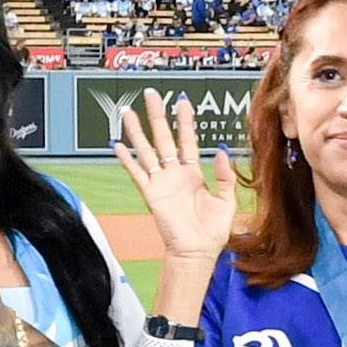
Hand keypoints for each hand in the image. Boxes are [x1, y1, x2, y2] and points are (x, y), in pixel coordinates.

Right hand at [113, 89, 240, 287]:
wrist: (198, 251)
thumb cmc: (213, 231)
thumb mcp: (227, 200)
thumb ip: (225, 175)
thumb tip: (223, 152)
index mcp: (194, 173)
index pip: (187, 140)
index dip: (185, 121)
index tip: (182, 102)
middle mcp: (175, 174)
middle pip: (164, 138)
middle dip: (158, 116)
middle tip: (152, 95)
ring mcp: (161, 182)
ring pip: (147, 151)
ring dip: (137, 132)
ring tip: (128, 113)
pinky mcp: (151, 194)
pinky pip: (137, 173)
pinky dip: (127, 160)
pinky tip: (119, 146)